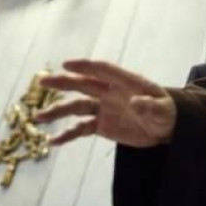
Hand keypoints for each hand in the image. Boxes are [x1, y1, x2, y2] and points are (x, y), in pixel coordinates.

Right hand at [35, 59, 176, 147]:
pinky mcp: (101, 125)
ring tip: (38, 117)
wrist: (165, 128)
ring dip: (58, 110)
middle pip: (83, 84)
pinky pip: (81, 128)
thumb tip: (136, 102)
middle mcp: (109, 93)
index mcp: (124, 82)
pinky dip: (67, 134)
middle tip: (43, 82)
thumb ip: (149, 106)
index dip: (85, 66)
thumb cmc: (166, 113)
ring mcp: (103, 108)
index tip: (66, 64)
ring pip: (76, 107)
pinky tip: (53, 141)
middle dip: (63, 82)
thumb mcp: (162, 110)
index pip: (103, 70)